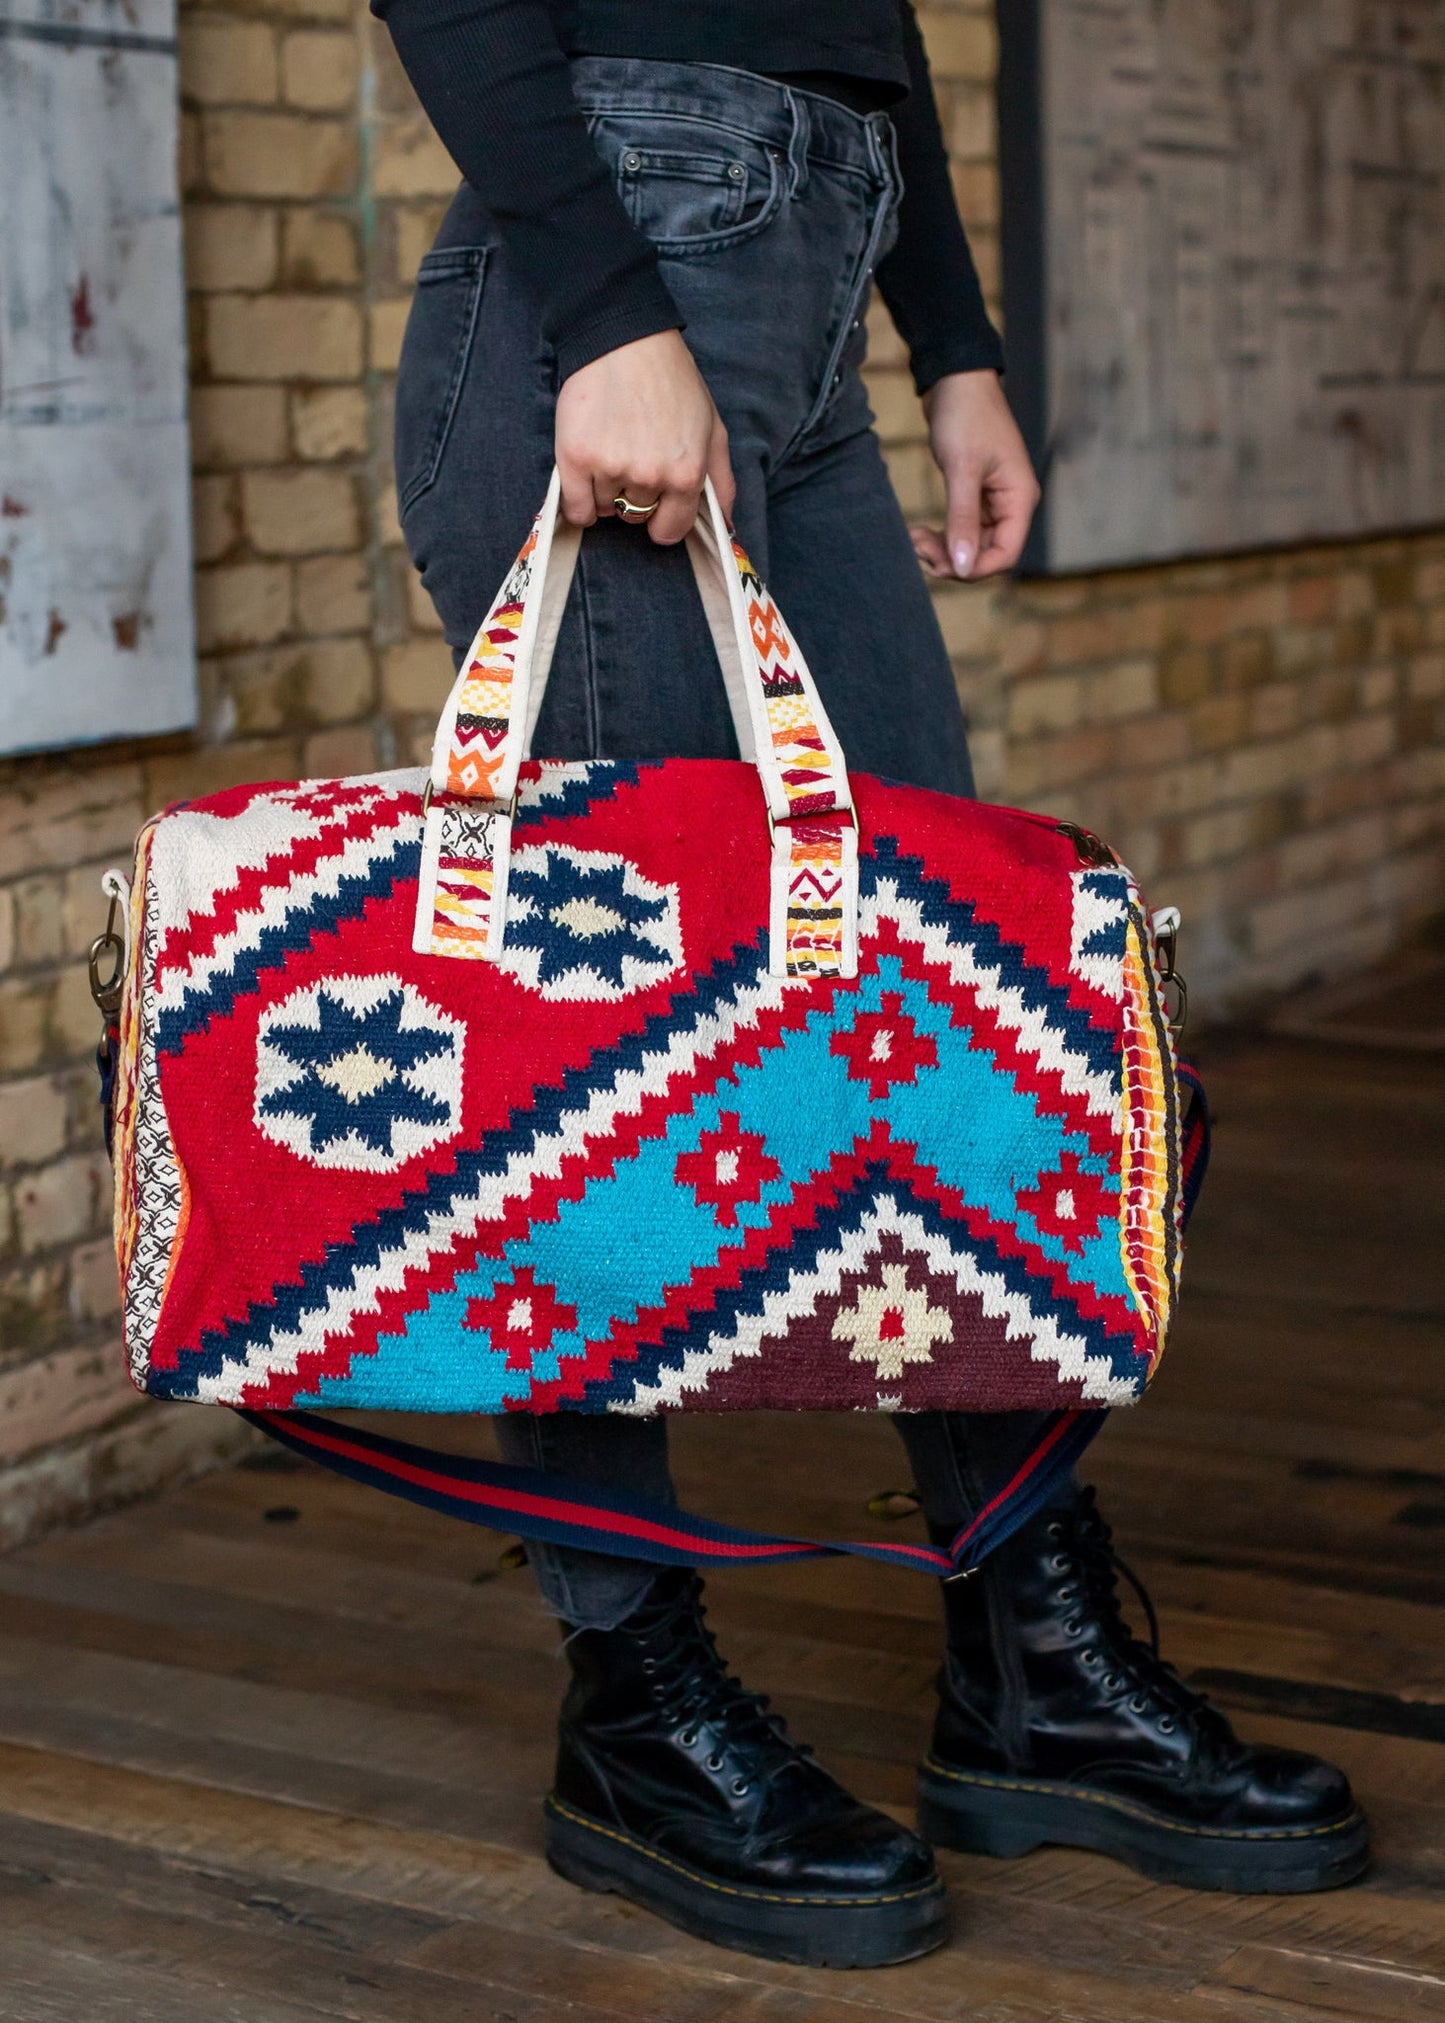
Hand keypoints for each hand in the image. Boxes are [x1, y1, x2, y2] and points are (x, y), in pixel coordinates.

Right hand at [554, 329, 735, 544]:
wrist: (624, 340)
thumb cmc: (672, 381)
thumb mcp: (712, 428)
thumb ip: (721, 482)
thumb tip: (725, 527)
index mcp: (686, 474)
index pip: (669, 531)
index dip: (663, 518)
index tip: (657, 501)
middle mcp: (649, 477)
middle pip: (635, 517)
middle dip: (635, 496)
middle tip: (633, 456)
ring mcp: (610, 468)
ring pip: (606, 509)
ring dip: (607, 490)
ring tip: (611, 448)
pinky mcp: (575, 458)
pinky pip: (576, 508)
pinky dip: (579, 501)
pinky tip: (587, 475)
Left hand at [910, 369, 1039, 579]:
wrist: (956, 379)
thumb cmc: (965, 416)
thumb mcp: (962, 469)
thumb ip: (963, 520)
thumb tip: (962, 565)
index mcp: (1019, 498)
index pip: (1006, 553)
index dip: (976, 568)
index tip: (940, 567)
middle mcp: (1011, 503)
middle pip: (987, 552)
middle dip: (953, 558)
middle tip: (917, 549)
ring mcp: (993, 500)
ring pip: (971, 543)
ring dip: (943, 548)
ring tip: (913, 540)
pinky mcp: (975, 494)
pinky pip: (961, 528)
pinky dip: (941, 535)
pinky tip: (919, 532)